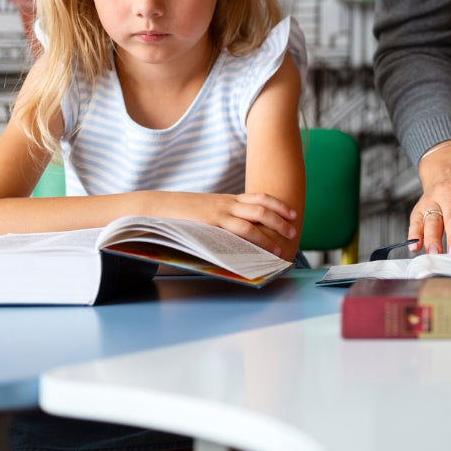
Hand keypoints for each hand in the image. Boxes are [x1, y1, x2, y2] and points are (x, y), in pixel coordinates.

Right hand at [162, 191, 298, 257]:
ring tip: (279, 248)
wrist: (157, 205)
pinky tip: (256, 252)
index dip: (278, 205)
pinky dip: (249, 242)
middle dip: (281, 220)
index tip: (292, 214)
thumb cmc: (181, 210)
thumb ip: (223, 215)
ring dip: (269, 236)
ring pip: (252, 222)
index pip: (260, 198)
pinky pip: (234, 232)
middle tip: (293, 231)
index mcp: (228, 200)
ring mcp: (218, 214)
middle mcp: (227, 204)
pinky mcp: (209, 225)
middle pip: (262, 208)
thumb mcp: (207, 208)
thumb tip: (237, 231)